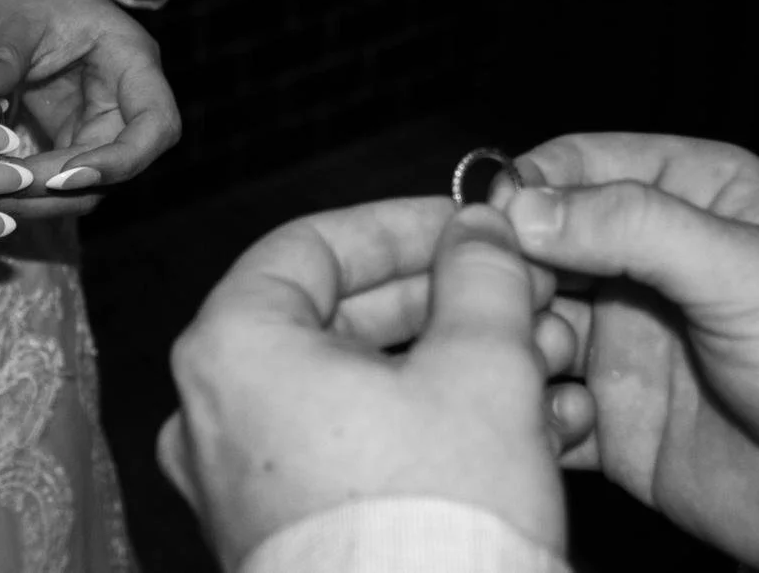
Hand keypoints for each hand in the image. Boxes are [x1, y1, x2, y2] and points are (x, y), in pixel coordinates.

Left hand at [0, 0, 181, 218]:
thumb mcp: (19, 17)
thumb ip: (3, 54)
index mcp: (134, 64)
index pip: (157, 126)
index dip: (120, 161)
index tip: (64, 176)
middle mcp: (128, 102)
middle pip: (123, 166)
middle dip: (68, 189)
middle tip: (6, 190)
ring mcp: (103, 123)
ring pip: (92, 183)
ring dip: (46, 197)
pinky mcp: (74, 138)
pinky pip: (62, 176)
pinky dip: (30, 187)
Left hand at [157, 198, 568, 569]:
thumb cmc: (433, 517)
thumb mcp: (481, 369)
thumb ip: (480, 278)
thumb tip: (479, 231)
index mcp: (232, 348)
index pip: (311, 245)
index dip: (399, 226)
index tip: (465, 224)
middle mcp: (212, 411)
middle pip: (333, 319)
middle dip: (443, 303)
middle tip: (518, 292)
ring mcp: (237, 480)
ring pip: (353, 390)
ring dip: (450, 367)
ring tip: (547, 362)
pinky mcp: (277, 533)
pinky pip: (349, 452)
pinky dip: (424, 428)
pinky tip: (524, 430)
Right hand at [499, 133, 758, 570]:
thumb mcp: (749, 271)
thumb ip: (635, 227)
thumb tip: (524, 206)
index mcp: (687, 198)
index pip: (575, 164)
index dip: (524, 187)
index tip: (488, 219)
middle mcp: (644, 263)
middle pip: (534, 241)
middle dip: (505, 265)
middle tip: (499, 294)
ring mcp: (622, 337)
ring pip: (525, 317)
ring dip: (516, 335)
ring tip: (547, 358)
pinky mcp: (608, 413)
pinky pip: (538, 397)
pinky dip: (530, 403)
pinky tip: (563, 413)